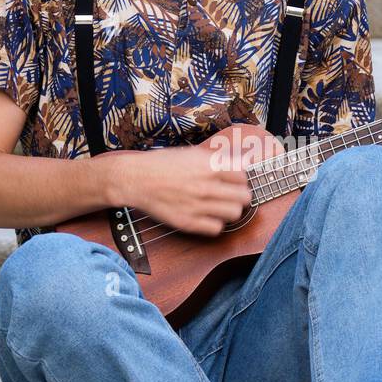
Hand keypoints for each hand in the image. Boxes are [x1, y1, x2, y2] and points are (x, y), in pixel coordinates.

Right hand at [108, 129, 284, 235]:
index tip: (234, 179)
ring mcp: (197, 205)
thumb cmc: (163, 164)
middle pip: (244, 196)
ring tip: (221, 205)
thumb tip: (242, 161)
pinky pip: (216, 228)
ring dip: (231, 210)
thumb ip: (218, 159)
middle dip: (241, 195)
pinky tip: (208, 216)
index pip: (244, 174)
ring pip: (234, 213)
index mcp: (208, 165)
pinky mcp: (188, 222)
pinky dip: (215, 223)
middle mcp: (205, 185)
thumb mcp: (193, 153)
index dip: (240, 177)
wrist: (136, 178)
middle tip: (232, 194)